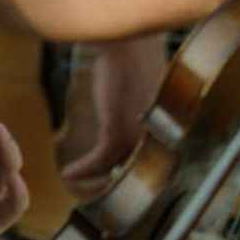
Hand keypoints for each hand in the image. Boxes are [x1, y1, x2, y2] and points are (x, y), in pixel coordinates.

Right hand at [57, 37, 165, 199]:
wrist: (126, 44)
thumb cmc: (135, 64)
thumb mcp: (145, 98)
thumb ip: (144, 118)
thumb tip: (136, 127)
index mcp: (171, 135)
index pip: (154, 169)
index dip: (132, 184)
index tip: (112, 190)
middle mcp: (160, 140)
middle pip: (135, 178)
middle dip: (111, 191)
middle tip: (91, 195)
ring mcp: (140, 136)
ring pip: (116, 174)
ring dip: (92, 184)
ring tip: (75, 183)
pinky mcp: (119, 130)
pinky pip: (99, 161)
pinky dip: (82, 170)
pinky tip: (68, 173)